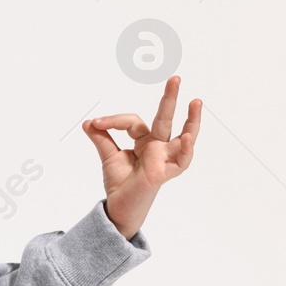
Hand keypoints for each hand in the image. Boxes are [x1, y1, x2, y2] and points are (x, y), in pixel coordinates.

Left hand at [82, 75, 201, 239]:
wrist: (119, 208)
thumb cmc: (121, 184)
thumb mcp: (109, 156)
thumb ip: (102, 138)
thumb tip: (89, 122)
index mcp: (145, 141)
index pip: (134, 121)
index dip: (114, 120)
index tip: (95, 122)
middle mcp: (158, 147)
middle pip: (165, 119)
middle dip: (170, 98)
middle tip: (175, 78)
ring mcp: (164, 158)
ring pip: (182, 136)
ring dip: (192, 120)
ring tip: (196, 102)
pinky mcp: (164, 172)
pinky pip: (181, 160)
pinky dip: (186, 149)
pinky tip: (188, 137)